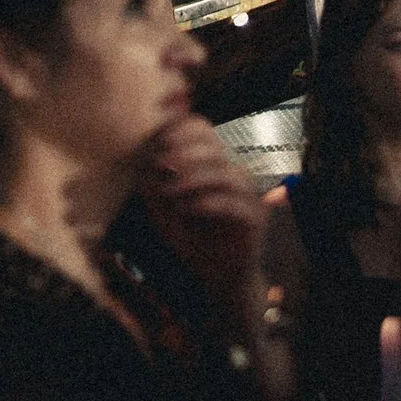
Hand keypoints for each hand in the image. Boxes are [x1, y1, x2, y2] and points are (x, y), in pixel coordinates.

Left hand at [133, 113, 265, 313]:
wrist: (215, 276)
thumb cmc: (190, 235)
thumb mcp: (163, 203)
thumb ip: (154, 172)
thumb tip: (146, 144)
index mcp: (214, 161)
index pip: (201, 127)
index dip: (178, 124)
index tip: (156, 133)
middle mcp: (233, 172)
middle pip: (213, 143)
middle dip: (183, 151)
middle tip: (161, 166)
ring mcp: (247, 195)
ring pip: (223, 172)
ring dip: (191, 178)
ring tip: (169, 192)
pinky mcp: (253, 219)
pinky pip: (232, 202)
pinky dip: (204, 203)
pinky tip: (185, 210)